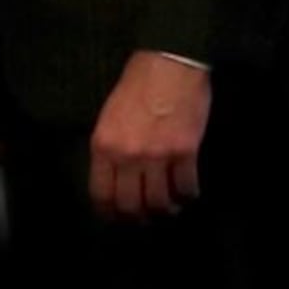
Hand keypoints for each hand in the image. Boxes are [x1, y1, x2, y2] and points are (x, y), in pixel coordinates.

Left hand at [90, 51, 210, 220]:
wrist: (167, 67)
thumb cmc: (134, 89)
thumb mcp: (108, 119)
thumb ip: (110, 149)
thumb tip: (115, 178)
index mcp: (103, 147)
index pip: (101, 193)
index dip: (108, 213)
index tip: (115, 219)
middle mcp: (127, 156)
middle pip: (130, 204)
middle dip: (137, 218)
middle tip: (144, 220)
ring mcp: (157, 156)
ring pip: (159, 201)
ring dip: (164, 210)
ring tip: (168, 208)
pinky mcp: (185, 152)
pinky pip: (186, 186)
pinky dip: (188, 195)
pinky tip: (188, 194)